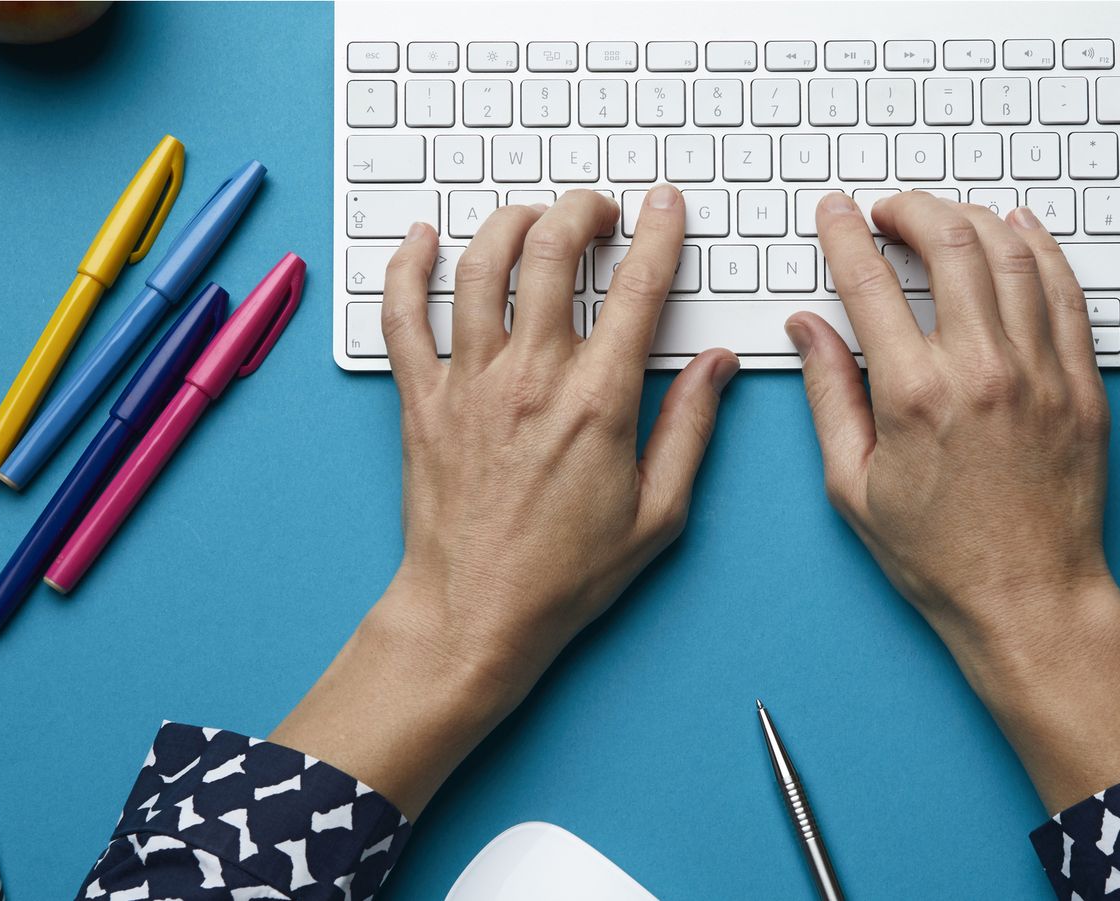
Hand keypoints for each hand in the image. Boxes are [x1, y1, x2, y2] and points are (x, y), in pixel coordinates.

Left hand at [274, 186, 737, 815]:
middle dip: (583, 211)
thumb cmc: (565, 575)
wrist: (475, 614)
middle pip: (552, 252)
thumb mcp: (658, 513)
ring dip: (511, 222)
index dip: (658, 234)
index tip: (665, 207)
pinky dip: (406, 266)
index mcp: (597, 402)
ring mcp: (469, 383)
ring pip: (480, 266)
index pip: (636, 289)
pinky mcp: (422, 399)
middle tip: (601, 211)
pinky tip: (419, 239)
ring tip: (534, 217)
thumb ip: (692, 429)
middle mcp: (530, 378)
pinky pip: (402, 314)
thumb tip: (717, 366)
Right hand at [790, 192, 1119, 810]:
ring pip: (1011, 253)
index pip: (871, 281)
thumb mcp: (853, 485)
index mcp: (915, 394)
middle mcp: (982, 369)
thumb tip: (808, 328)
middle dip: (910, 208)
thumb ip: (828, 394)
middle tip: (888, 210)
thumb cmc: (939, 556)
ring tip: (943, 217)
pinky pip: (1065, 290)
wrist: (1030, 599)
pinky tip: (1019, 229)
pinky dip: (1040, 247)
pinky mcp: (1082, 383)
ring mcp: (1041, 371)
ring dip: (970, 217)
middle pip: (949, 242)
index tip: (836, 214)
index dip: (845, 234)